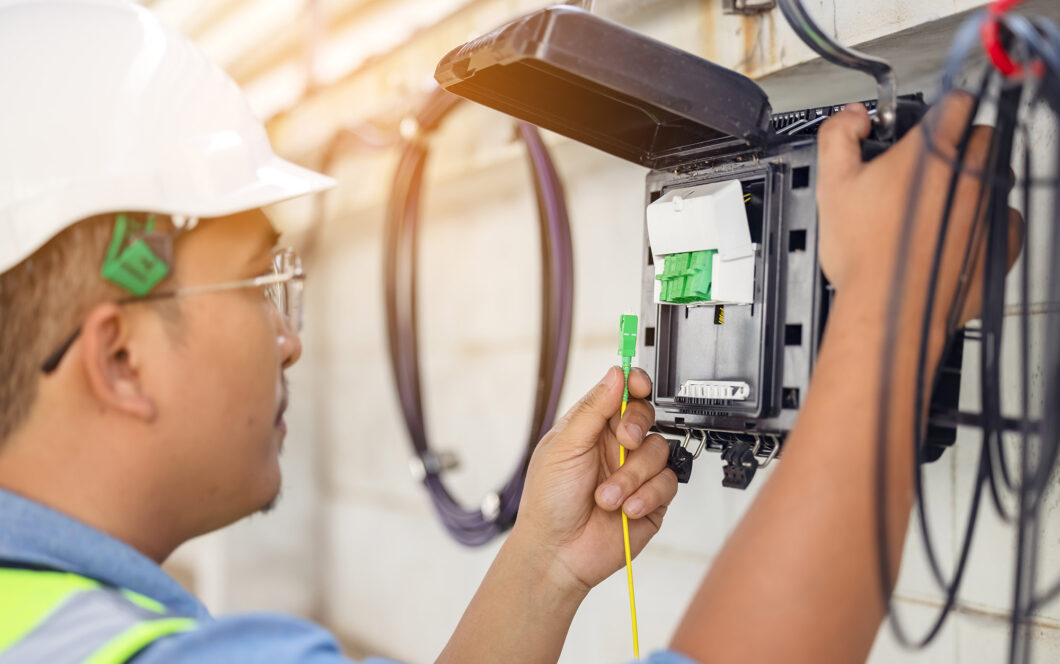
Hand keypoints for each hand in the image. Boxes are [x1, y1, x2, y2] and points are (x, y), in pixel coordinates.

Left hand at [510, 366, 677, 594]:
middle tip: (624, 442)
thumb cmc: (549, 501)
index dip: (635, 384)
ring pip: (659, 451)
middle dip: (636, 427)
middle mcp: (616, 447)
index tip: (639, 385)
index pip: (622, 394)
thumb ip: (593, 409)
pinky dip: (646, 496)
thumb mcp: (564, 447)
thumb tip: (616, 374)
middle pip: (646, 416)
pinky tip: (626, 509)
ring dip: (632, 475)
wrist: (558, 553)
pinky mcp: (652, 500)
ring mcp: (635, 473)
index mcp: (592, 428)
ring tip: (607, 497)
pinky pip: (667, 484)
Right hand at [816, 92, 1022, 325]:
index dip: (943, 107)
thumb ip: (838, 136)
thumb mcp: (831, 185)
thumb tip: (852, 117)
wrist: (888, 308)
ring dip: (976, 184)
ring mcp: (990, 208)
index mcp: (930, 152)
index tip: (935, 121)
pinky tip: (959, 236)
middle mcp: (969, 174)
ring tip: (941, 209)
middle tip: (930, 170)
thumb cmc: (864, 255)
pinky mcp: (1003, 241)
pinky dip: (988, 224)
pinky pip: (1007, 219)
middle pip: (983, 138)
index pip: (957, 102)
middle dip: (960, 147)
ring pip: (997, 178)